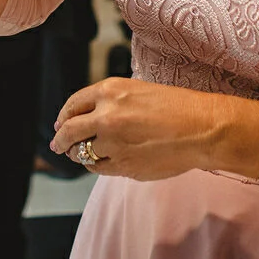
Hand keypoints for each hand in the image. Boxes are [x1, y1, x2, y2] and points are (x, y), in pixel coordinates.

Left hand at [49, 78, 233, 180]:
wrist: (202, 128)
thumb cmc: (177, 107)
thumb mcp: (138, 91)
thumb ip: (111, 102)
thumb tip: (89, 118)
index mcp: (109, 91)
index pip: (73, 105)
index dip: (63, 116)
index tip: (59, 124)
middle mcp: (106, 115)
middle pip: (69, 131)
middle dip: (60, 140)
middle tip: (57, 145)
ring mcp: (113, 142)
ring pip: (83, 152)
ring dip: (79, 154)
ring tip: (81, 154)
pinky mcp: (123, 165)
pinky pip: (99, 168)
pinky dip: (97, 165)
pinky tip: (103, 162)